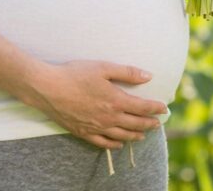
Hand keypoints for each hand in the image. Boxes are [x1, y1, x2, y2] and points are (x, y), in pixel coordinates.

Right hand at [29, 61, 167, 148]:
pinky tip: (119, 145)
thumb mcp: (103, 67)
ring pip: (122, 136)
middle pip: (135, 123)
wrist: (48, 88)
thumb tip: (148, 76)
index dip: (155, 108)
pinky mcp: (83, 133)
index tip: (164, 108)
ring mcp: (96, 127)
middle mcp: (109, 117)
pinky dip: (114, 145)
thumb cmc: (75, 74)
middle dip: (149, 123)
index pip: (142, 107)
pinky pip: (103, 143)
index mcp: (116, 100)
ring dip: (135, 135)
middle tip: (158, 123)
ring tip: (144, 134)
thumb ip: (127, 73)